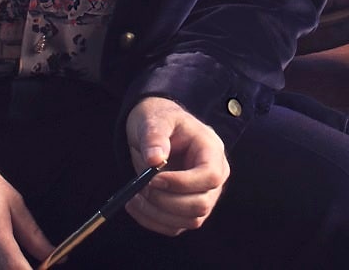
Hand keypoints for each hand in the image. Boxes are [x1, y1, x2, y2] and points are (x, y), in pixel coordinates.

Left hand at [123, 97, 228, 235]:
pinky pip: (174, 227)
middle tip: (141, 187)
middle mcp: (214, 176)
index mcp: (211, 150)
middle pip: (202, 204)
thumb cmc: (160, 121)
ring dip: (157, 213)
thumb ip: (155, 136)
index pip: (210, 176)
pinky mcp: (187, 210)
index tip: (153, 179)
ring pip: (189, 221)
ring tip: (134, 196)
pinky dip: (152, 221)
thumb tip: (155, 159)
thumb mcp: (155, 120)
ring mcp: (203, 195)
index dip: (182, 183)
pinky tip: (135, 204)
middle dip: (167, 201)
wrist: (155, 131)